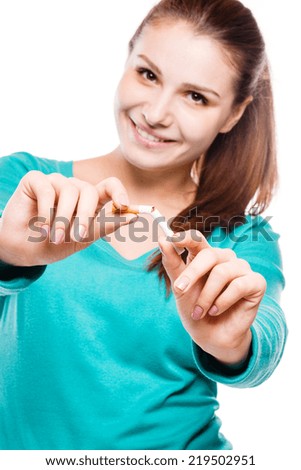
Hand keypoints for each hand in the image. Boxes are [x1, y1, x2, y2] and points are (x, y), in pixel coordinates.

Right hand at [0, 171, 136, 265]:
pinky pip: (47, 189)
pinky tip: (41, 227)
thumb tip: (133, 217)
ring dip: (63, 218)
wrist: (22, 251)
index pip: (110, 186)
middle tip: (77, 236)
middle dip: (86, 216)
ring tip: (55, 237)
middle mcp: (75, 188)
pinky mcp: (36, 180)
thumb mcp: (81, 239)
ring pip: (70, 191)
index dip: (119, 192)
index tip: (124, 206)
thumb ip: (104, 226)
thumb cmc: (54, 244)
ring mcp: (56, 182)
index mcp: (90, 201)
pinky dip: (46, 211)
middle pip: (90, 191)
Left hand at [159, 230, 266, 365]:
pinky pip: (238, 286)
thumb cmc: (195, 309)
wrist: (211, 337)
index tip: (171, 239)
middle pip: (209, 254)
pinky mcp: (256, 282)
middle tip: (179, 290)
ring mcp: (242, 268)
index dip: (186, 237)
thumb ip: (172, 263)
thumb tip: (162, 239)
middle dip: (192, 274)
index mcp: (206, 256)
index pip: (198, 239)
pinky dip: (223, 301)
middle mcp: (225, 258)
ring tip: (199, 312)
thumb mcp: (180, 288)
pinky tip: (215, 311)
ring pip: (222, 273)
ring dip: (206, 296)